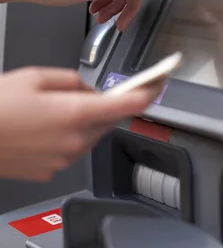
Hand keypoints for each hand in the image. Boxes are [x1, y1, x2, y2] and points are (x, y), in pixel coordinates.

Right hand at [0, 67, 163, 181]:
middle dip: (108, 105)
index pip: (128, 104)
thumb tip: (89, 89)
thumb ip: (72, 81)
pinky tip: (45, 125)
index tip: (160, 83)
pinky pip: (73, 149)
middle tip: (94, 91)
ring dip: (87, 120)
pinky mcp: (52, 170)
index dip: (150, 92)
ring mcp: (63, 159)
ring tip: (56, 107)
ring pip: (92, 135)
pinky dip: (69, 135)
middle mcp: (74, 141)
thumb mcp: (35, 77)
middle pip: (110, 121)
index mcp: (74, 113)